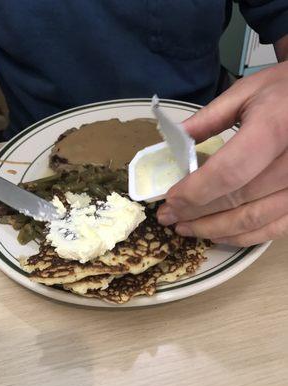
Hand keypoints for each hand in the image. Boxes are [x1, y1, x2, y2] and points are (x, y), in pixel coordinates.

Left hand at [157, 61, 287, 245]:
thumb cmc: (284, 91)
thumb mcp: (247, 92)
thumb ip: (209, 118)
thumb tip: (174, 142)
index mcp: (275, 129)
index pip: (228, 172)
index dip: (195, 191)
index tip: (170, 199)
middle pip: (236, 199)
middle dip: (195, 212)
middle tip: (167, 217)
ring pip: (252, 220)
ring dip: (213, 229)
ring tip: (184, 228)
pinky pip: (272, 229)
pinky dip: (241, 236)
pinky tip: (216, 234)